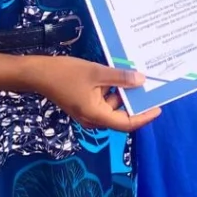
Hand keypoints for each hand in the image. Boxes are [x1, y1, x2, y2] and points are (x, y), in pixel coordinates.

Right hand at [25, 55, 160, 131]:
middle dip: (135, 102)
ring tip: (136, 76)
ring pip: (112, 106)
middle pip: (120, 115)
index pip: (126, 123)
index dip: (144, 117)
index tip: (158, 108)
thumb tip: (142, 81)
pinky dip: (112, 90)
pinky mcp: (84, 104)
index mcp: (96, 115)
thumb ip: (120, 78)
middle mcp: (93, 118)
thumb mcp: (96, 72)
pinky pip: (104, 100)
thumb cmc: (66, 73)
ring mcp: (88, 112)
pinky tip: (118, 75)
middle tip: (151, 87)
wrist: (38, 73)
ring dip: (123, 93)